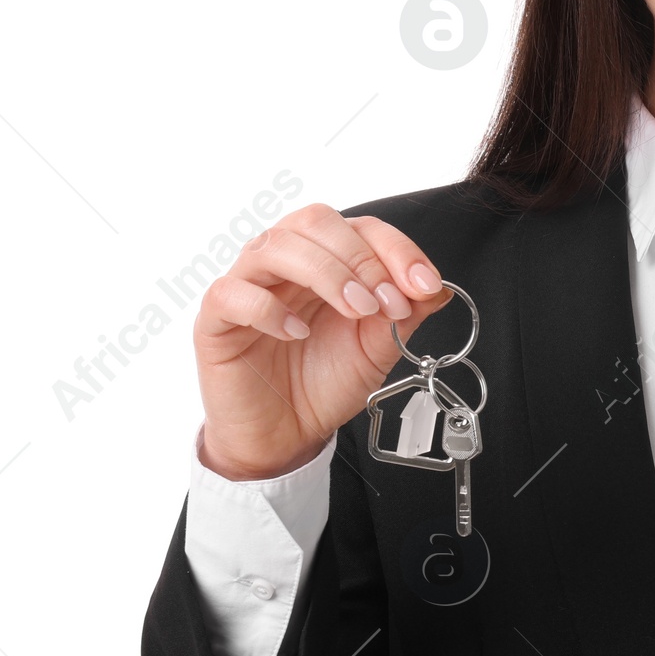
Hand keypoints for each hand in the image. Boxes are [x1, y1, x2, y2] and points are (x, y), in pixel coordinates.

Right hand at [194, 202, 458, 479]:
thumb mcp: (378, 348)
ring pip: (275, 245)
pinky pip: (231, 292)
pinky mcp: (216, 319)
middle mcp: (286, 263)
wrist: (287, 434)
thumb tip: (438, 288)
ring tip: (355, 312)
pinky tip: (297, 332)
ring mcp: (247, 285)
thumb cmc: (325, 383)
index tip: (424, 285)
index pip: (361, 228)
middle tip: (385, 302)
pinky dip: (269, 308)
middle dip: (361, 258)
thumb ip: (405, 314)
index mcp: (328, 261)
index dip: (396, 250)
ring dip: (326, 274)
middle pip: (315, 221)